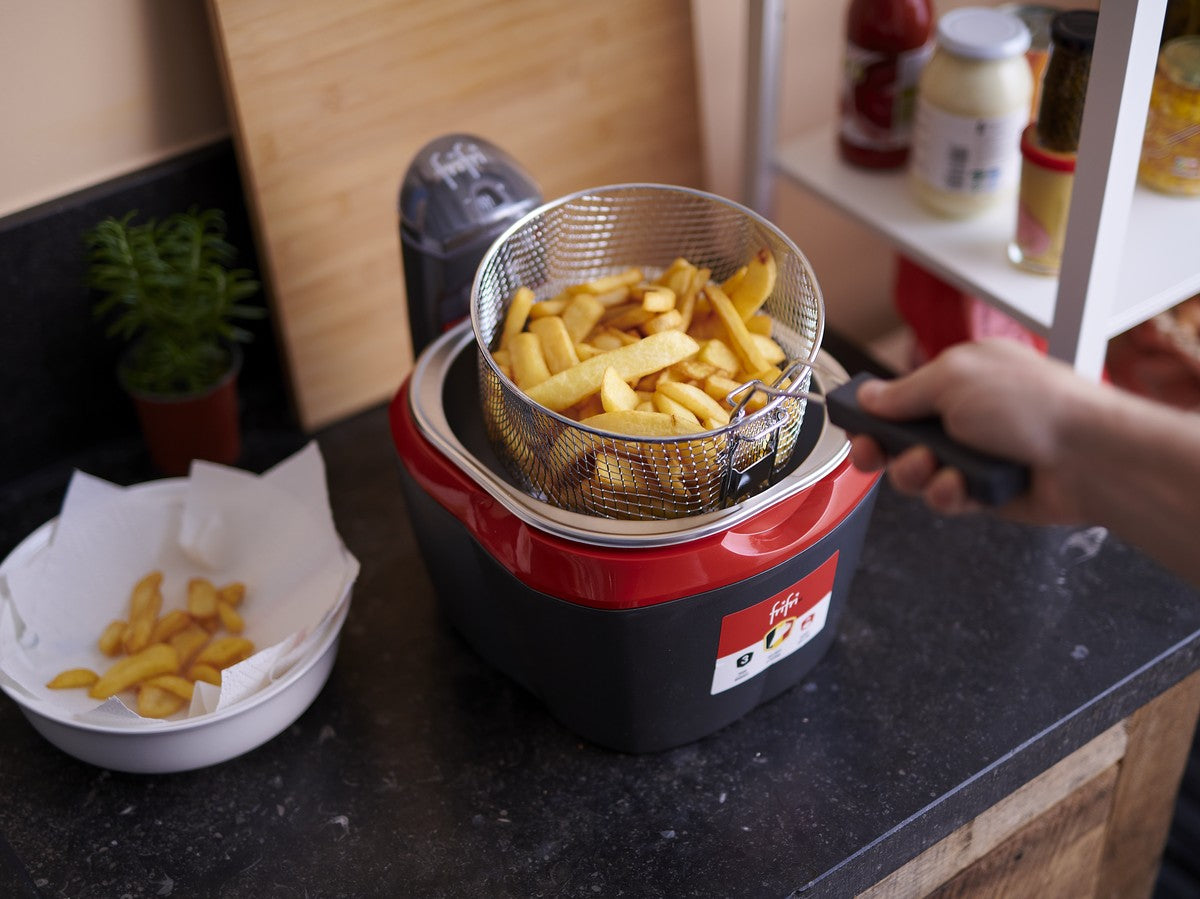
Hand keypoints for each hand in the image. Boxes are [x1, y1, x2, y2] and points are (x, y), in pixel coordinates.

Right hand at [846, 339, 1090, 523]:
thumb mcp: (952, 380)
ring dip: (915, 473)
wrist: (1087, 456)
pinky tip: (962, 486)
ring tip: (933, 467)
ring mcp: (973, 455)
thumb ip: (902, 394)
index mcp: (958, 378)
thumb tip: (869, 396)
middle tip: (875, 455)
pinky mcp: (983, 493)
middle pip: (899, 440)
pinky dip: (947, 494)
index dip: (873, 416)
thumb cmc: (1032, 405)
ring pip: (916, 474)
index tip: (856, 428)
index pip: (899, 397)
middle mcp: (964, 416)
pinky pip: (944, 499)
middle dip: (882, 450)